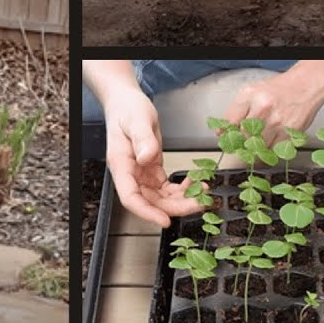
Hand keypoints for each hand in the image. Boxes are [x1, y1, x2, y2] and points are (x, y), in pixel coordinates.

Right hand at [104, 89, 205, 228]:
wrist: (127, 102)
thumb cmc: (127, 109)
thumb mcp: (137, 120)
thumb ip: (142, 139)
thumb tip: (147, 157)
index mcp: (121, 164)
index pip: (130, 197)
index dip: (147, 212)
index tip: (165, 220)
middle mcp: (130, 173)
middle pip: (150, 201)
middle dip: (175, 207)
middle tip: (199, 203)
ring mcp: (140, 173)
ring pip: (160, 198)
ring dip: (181, 200)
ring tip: (202, 193)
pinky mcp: (151, 170)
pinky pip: (166, 188)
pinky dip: (181, 189)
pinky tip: (193, 181)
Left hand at [222, 71, 323, 146]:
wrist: (306, 85)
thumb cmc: (278, 89)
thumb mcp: (251, 91)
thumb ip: (235, 110)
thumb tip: (222, 130)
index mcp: (250, 96)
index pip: (230, 121)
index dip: (225, 133)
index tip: (224, 138)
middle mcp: (263, 108)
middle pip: (243, 135)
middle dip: (239, 142)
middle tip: (240, 144)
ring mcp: (278, 121)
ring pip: (258, 145)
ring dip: (254, 148)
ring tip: (255, 143)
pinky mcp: (291, 132)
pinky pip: (275, 149)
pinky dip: (270, 150)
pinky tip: (269, 143)